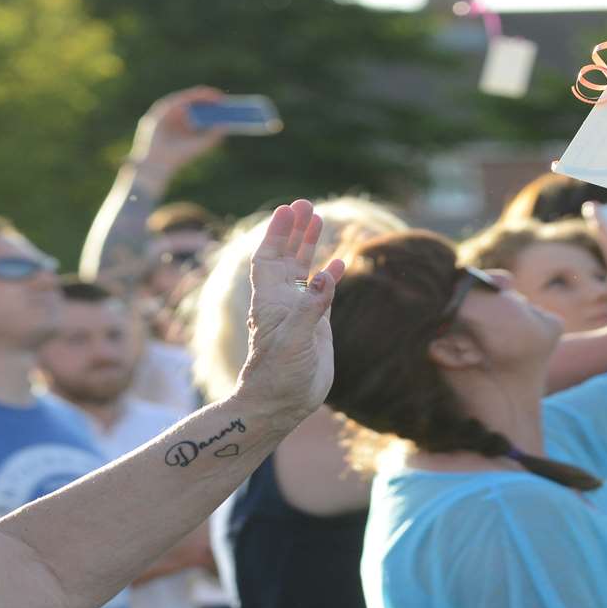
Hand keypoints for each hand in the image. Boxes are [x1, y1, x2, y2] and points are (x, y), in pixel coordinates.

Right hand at [130, 87, 228, 178]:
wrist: (160, 162)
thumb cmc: (179, 156)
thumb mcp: (201, 145)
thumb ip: (213, 136)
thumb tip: (227, 125)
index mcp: (187, 124)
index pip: (201, 110)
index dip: (213, 106)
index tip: (227, 105)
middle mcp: (178, 117)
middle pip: (196, 103)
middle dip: (209, 99)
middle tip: (223, 98)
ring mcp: (169, 113)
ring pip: (186, 99)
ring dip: (201, 95)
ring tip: (215, 96)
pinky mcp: (160, 111)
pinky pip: (176, 99)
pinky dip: (188, 96)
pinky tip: (201, 95)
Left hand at [235, 199, 346, 422]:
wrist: (280, 404)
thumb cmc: (278, 375)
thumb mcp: (294, 341)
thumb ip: (310, 308)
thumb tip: (325, 275)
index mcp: (271, 301)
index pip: (269, 257)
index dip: (276, 233)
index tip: (287, 210)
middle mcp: (282, 302)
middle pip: (285, 256)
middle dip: (294, 230)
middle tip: (306, 203)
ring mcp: (298, 312)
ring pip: (301, 270)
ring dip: (308, 245)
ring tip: (318, 219)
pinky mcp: (314, 326)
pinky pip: (320, 292)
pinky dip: (327, 275)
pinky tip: (337, 262)